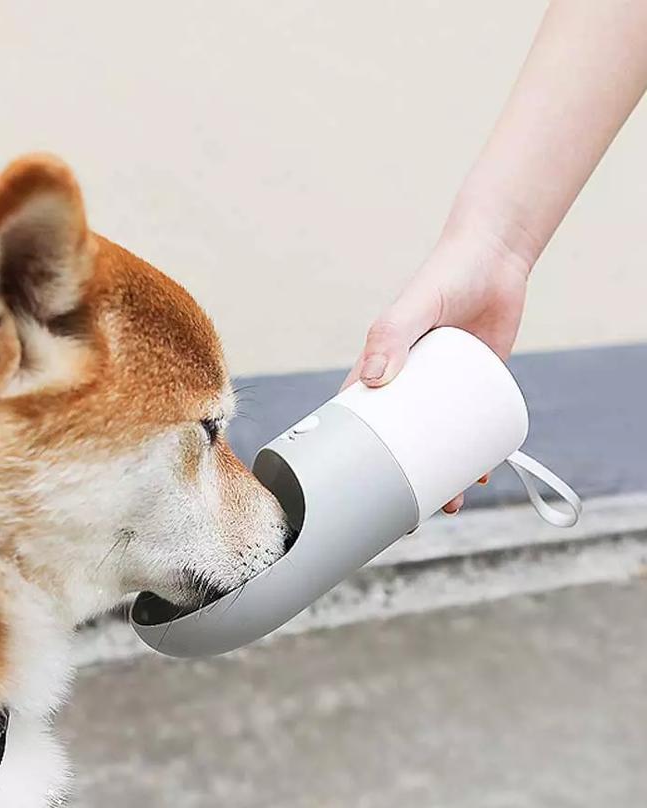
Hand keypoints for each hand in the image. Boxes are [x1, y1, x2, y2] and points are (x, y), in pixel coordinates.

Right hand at [343, 219, 530, 512]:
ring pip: (434, 442)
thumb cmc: (445, 275)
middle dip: (399, 480)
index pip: (356, 422)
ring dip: (438, 476)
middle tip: (405, 514)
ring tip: (448, 507)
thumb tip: (373, 381)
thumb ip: (390, 335)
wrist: (496, 256)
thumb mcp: (413, 306)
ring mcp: (442, 389)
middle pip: (397, 443)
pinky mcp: (476, 386)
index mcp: (378, 371)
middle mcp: (406, 385)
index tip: (347, 492)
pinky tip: (479, 475)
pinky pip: (470, 427)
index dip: (350, 458)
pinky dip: (472, 452)